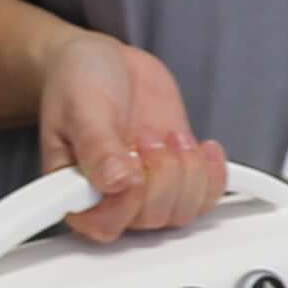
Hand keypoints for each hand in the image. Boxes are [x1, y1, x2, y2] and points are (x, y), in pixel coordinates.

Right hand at [37, 35, 225, 243]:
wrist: (106, 61)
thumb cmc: (78, 82)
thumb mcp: (80, 106)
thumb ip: (96, 145)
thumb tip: (118, 183)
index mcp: (74, 192)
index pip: (105, 226)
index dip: (129, 202)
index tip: (134, 163)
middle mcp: (110, 199)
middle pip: (151, 218)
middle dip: (162, 174)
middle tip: (147, 136)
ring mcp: (146, 190)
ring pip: (182, 211)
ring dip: (188, 172)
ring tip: (170, 136)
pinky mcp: (176, 176)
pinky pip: (206, 197)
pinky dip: (213, 174)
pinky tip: (204, 147)